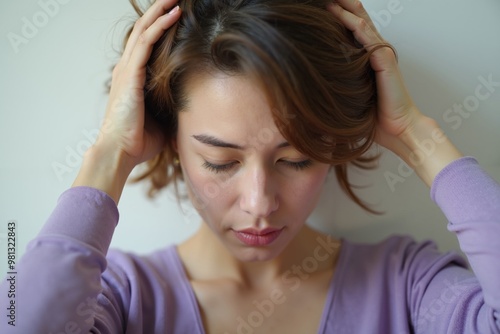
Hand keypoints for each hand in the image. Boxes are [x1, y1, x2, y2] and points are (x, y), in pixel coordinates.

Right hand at [73, 0, 180, 202]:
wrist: (120, 151)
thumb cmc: (139, 140)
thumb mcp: (162, 119)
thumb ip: (172, 106)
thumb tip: (192, 108)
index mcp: (133, 79)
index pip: (146, 45)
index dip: (159, 28)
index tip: (177, 16)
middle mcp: (127, 69)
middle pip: (143, 30)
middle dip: (159, 11)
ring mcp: (127, 69)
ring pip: (145, 29)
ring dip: (161, 10)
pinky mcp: (131, 74)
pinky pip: (147, 42)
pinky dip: (161, 25)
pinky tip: (174, 13)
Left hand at [327, 0, 461, 185]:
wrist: (396, 128)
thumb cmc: (373, 115)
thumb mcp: (350, 94)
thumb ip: (337, 83)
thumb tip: (308, 85)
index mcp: (368, 56)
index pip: (353, 27)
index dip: (339, 14)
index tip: (320, 8)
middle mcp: (375, 50)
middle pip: (358, 18)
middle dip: (343, 5)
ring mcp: (382, 54)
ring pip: (363, 24)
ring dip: (347, 10)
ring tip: (331, 0)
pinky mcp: (386, 62)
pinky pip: (370, 41)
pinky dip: (358, 28)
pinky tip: (347, 17)